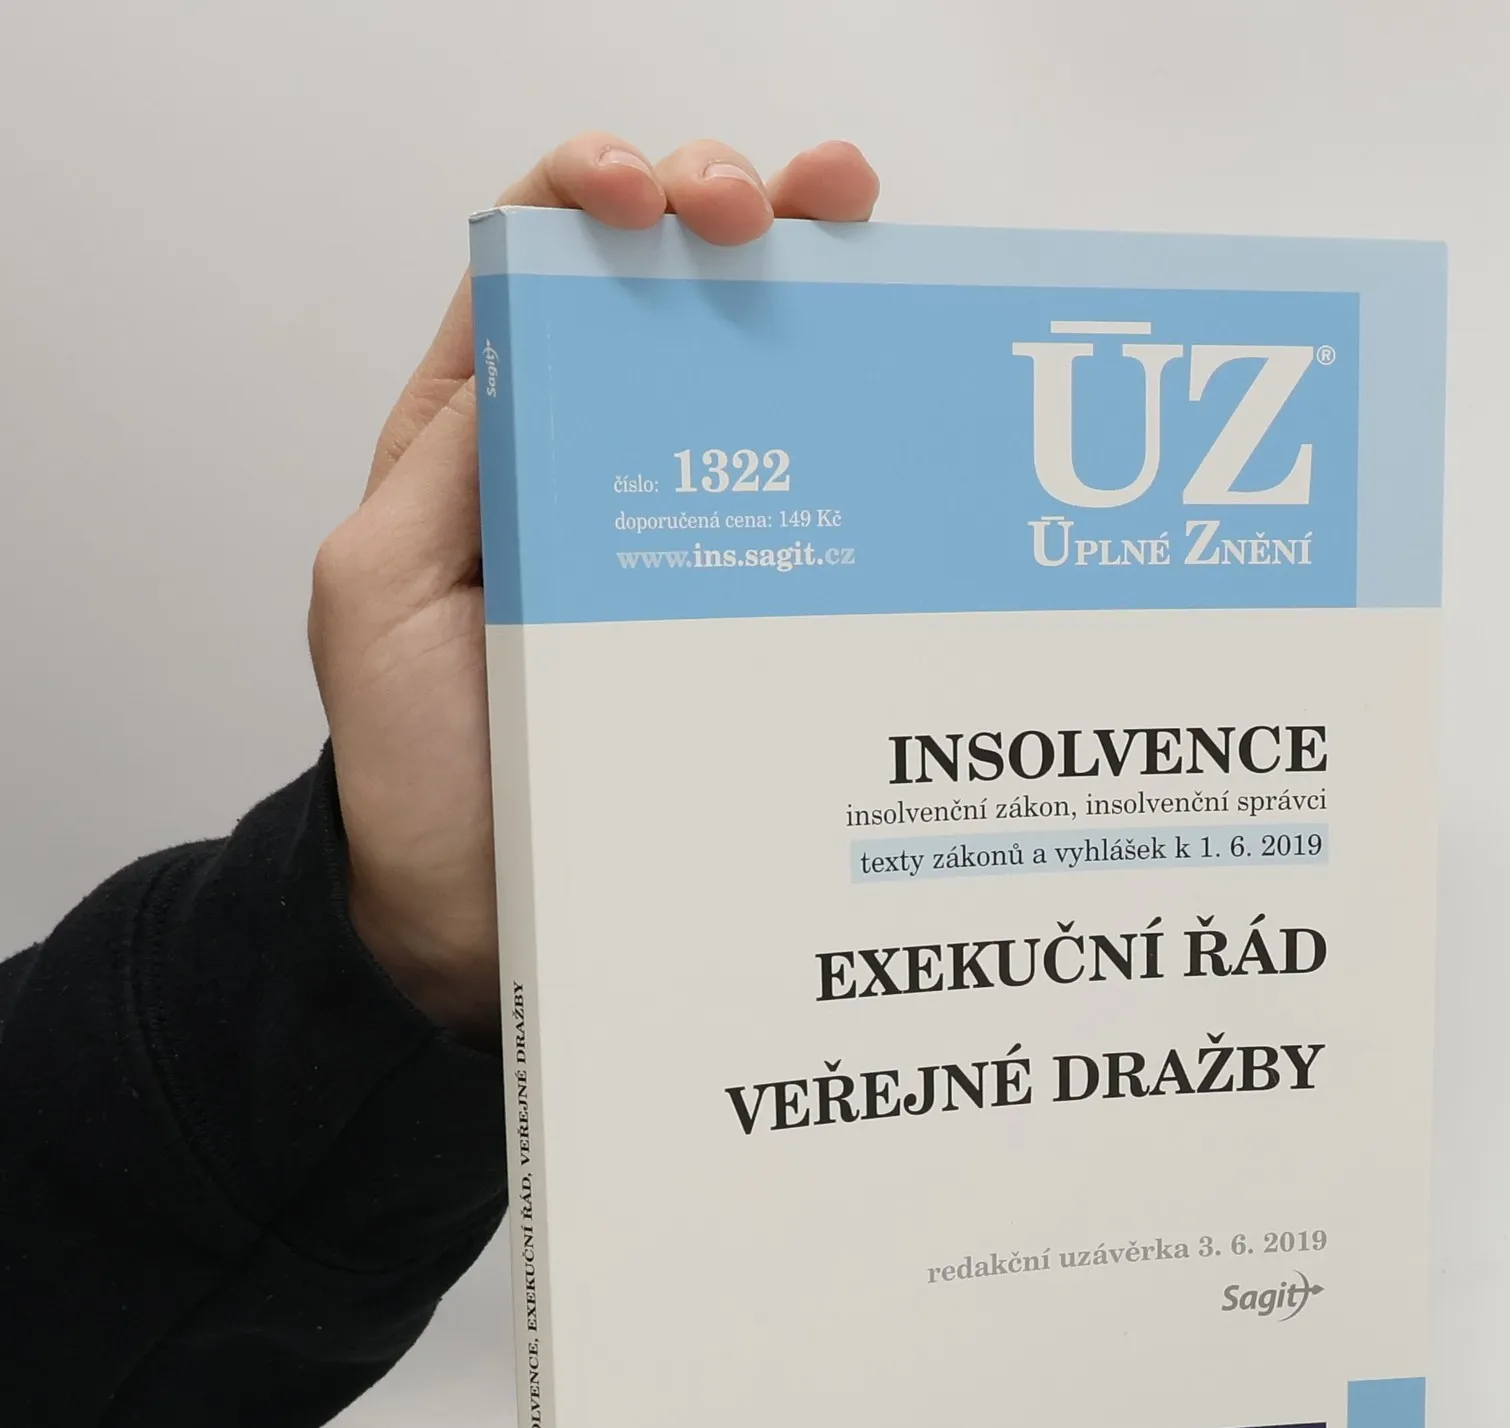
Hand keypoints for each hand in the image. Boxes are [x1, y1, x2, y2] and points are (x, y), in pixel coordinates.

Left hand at [308, 133, 879, 1035]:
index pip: (542, 262)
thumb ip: (448, 468)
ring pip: (747, 370)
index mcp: (485, 436)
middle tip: (781, 210)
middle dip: (725, 204)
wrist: (479, 915)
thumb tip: (546, 342)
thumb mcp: (375, 595)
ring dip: (806, 282)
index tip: (654, 199)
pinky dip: (850, 426)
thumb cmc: (415, 767)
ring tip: (857, 241)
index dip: (598, 191)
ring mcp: (678, 529)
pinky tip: (894, 391)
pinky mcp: (740, 603)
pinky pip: (799, 498)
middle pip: (665, 289)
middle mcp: (590, 461)